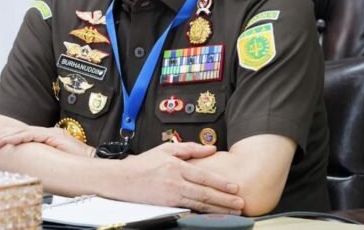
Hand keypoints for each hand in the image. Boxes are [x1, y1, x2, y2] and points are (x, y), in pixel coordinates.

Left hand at [0, 125, 95, 157]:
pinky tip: (9, 141)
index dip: (8, 137)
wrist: (92, 162)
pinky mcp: (52, 136)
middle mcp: (46, 133)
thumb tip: (29, 165)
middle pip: (20, 132)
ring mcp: (50, 133)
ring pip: (23, 132)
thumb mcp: (54, 160)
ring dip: (6, 137)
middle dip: (3, 135)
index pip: (23, 135)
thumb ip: (42, 158)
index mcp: (46, 138)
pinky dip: (19, 137)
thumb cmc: (75, 164)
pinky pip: (31, 135)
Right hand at [115, 142, 243, 213]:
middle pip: (205, 193)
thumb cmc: (144, 163)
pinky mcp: (167, 205)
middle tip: (241, 203)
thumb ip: (189, 148)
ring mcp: (171, 195)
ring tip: (233, 210)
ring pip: (200, 204)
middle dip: (225, 199)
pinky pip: (190, 209)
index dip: (221, 183)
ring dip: (219, 209)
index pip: (204, 176)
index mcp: (176, 166)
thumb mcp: (165, 149)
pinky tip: (214, 214)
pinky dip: (204, 212)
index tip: (235, 187)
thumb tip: (211, 149)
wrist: (122, 179)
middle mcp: (175, 182)